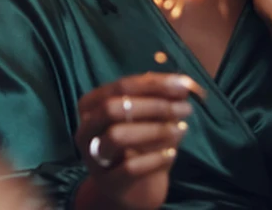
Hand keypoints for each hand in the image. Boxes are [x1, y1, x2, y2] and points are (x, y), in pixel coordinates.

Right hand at [73, 73, 205, 209]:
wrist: (134, 187)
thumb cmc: (141, 142)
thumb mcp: (150, 117)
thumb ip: (161, 98)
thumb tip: (182, 84)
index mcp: (91, 104)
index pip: (121, 86)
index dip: (154, 85)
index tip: (183, 86)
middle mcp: (86, 128)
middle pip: (113, 108)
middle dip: (153, 105)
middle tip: (185, 109)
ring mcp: (93, 157)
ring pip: (117, 137)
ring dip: (154, 130)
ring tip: (181, 129)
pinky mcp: (107, 182)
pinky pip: (129, 169)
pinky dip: (154, 159)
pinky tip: (172, 153)